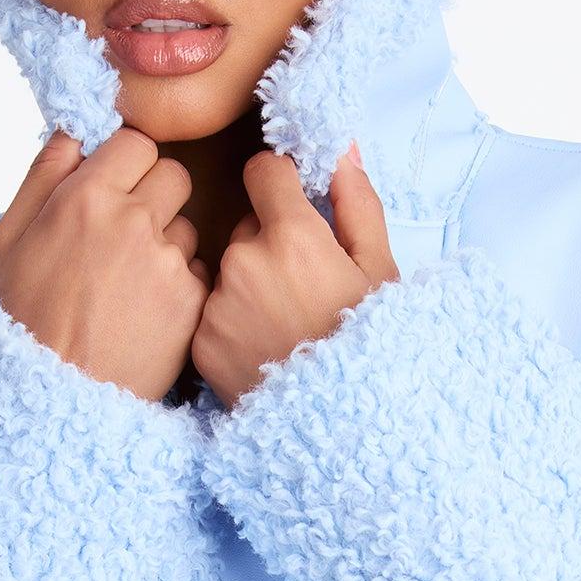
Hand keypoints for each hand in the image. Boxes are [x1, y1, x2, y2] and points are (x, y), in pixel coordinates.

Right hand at [0, 127, 210, 403]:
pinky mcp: (191, 300)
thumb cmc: (25, 318)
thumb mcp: (9, 238)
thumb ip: (44, 174)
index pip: (137, 144)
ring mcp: (167, 261)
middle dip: (155, 196)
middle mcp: (133, 221)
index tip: (117, 188)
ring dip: (167, 242)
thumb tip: (75, 131)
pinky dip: (179, 284)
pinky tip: (147, 309)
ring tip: (131, 281)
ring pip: (187, 225)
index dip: (128, 165)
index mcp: (85, 197)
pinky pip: (197, 270)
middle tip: (127, 233)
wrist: (55, 394)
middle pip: (174, 176)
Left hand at [191, 143, 399, 408]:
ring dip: (249, 285)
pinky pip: (212, 312)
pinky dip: (231, 323)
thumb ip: (357, 203)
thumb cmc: (371, 348)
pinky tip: (262, 349)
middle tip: (303, 290)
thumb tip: (339, 150)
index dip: (280, 185)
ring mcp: (217, 304)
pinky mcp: (200, 343)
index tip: (293, 205)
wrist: (344, 430)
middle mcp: (245, 262)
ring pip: (228, 271)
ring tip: (284, 326)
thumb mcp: (381, 272)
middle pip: (247, 226)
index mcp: (293, 236)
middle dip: (270, 244)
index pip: (263, 171)